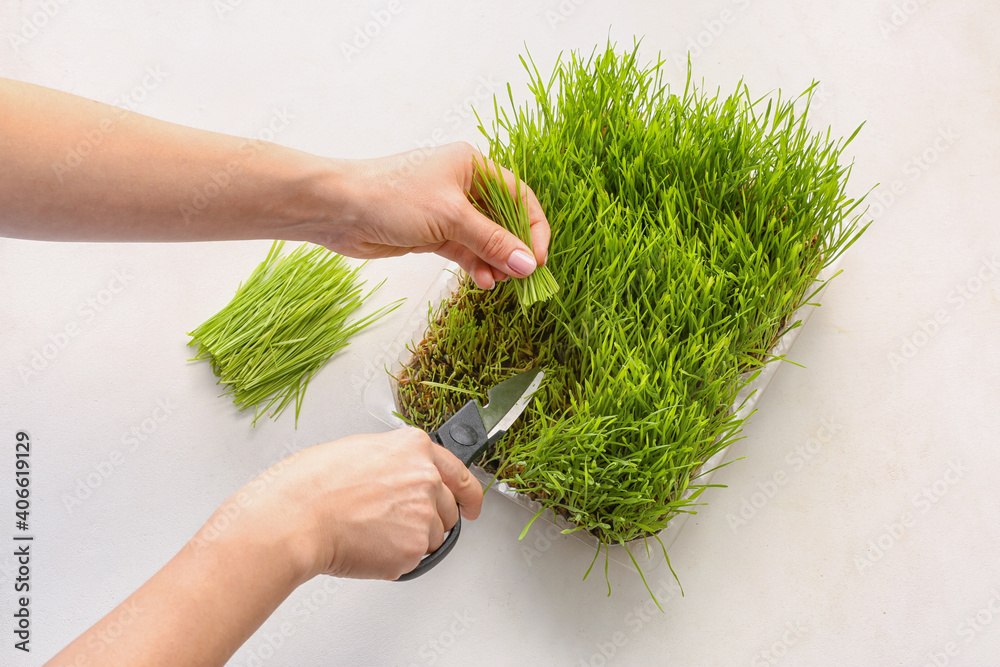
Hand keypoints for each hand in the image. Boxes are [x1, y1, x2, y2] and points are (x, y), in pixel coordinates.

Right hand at [220, 428, 483, 581]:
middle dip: (429, 519)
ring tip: (369, 532)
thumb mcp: (357, 451)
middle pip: (447, 509)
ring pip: (433, 537)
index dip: (469, 493)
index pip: (459, 472)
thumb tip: (398, 477)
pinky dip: (394, 560)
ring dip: (410, 540)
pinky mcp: (413, 548)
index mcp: (413, 447)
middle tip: (393, 525)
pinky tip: (366, 546)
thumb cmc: (309, 485)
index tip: (472, 505)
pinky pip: (413, 560)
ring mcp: (423, 514)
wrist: (293, 518)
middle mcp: (426, 478)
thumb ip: (392, 462)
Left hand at [319, 142, 550, 289]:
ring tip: (500, 283)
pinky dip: (476, 266)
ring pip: (484, 240)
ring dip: (495, 262)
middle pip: (504, 221)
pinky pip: (465, 251)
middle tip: (522, 278)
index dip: (533, 229)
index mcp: (472, 166)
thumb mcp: (451, 217)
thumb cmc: (393, 197)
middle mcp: (463, 185)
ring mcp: (447, 211)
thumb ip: (492, 241)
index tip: (538, 260)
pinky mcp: (431, 233)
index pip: (519, 197)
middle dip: (514, 250)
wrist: (339, 208)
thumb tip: (529, 265)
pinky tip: (483, 281)